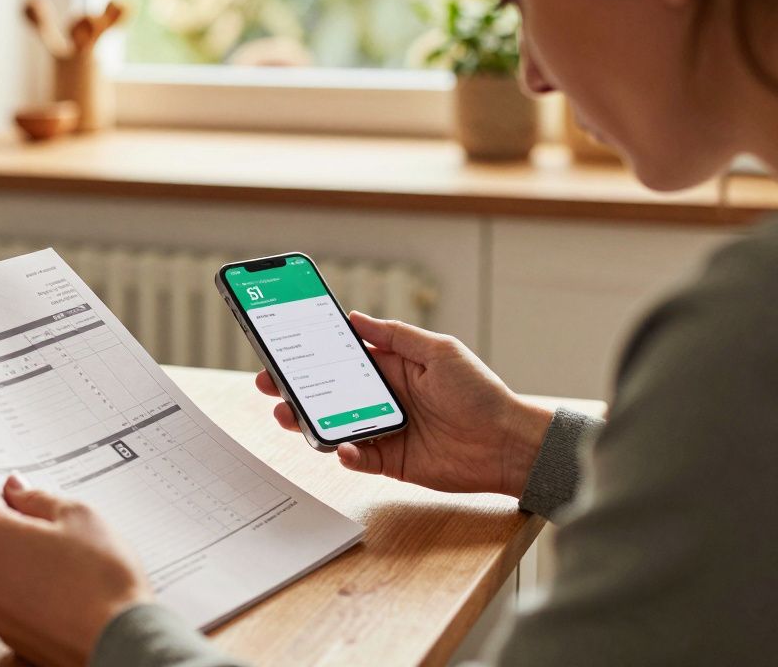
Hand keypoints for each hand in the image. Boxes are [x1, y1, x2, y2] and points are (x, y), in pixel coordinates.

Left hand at [0, 474, 152, 665]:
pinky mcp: (5, 632)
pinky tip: (63, 588)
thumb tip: (16, 491)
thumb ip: (37, 498)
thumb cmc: (102, 579)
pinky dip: (29, 587)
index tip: (20, 486)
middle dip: (15, 522)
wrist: (119, 641)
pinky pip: (9, 596)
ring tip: (67, 562)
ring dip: (22, 557)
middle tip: (58, 526)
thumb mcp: (78, 515)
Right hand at [257, 312, 552, 496]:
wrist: (507, 444)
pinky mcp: (390, 460)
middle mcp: (383, 398)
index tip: (284, 346)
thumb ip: (396, 336)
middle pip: (329, 391)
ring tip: (288, 414)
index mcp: (393, 368)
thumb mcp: (440, 351)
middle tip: (271, 383)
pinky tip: (340, 446)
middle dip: (296, 387)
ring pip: (334, 424)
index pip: (343, 357)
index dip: (313, 352)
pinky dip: (345, 453)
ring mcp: (384, 429)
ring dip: (309, 420)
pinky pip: (358, 458)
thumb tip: (356, 317)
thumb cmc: (481, 393)